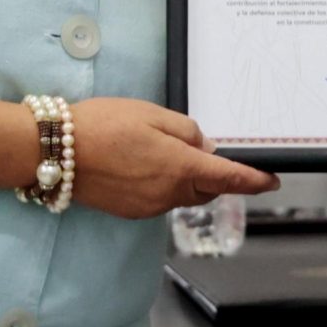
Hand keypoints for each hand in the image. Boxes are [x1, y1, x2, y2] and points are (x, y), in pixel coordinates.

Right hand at [69, 97, 280, 220]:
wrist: (55, 151)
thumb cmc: (103, 124)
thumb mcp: (152, 114)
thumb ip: (187, 132)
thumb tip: (206, 149)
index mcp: (180, 168)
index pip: (229, 179)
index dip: (255, 180)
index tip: (272, 181)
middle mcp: (168, 195)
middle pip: (207, 190)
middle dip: (214, 176)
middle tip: (202, 151)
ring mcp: (149, 207)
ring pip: (183, 196)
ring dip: (187, 180)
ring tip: (162, 151)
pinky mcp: (131, 211)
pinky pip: (161, 200)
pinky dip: (165, 185)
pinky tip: (143, 164)